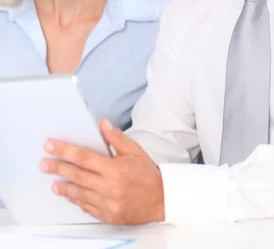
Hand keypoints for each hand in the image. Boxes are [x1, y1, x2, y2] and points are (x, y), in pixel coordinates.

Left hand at [40, 118, 164, 224]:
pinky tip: (70, 194)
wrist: (162, 199)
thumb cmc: (148, 174)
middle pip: (77, 175)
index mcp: (115, 169)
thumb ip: (116, 138)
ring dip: (64, 187)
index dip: (64, 150)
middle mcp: (109, 187)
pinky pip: (87, 207)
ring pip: (79, 193)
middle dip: (58, 168)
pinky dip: (77, 200)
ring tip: (53, 182)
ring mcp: (107, 203)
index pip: (83, 157)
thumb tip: (102, 123)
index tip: (51, 146)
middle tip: (44, 164)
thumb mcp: (135, 151)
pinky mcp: (108, 215)